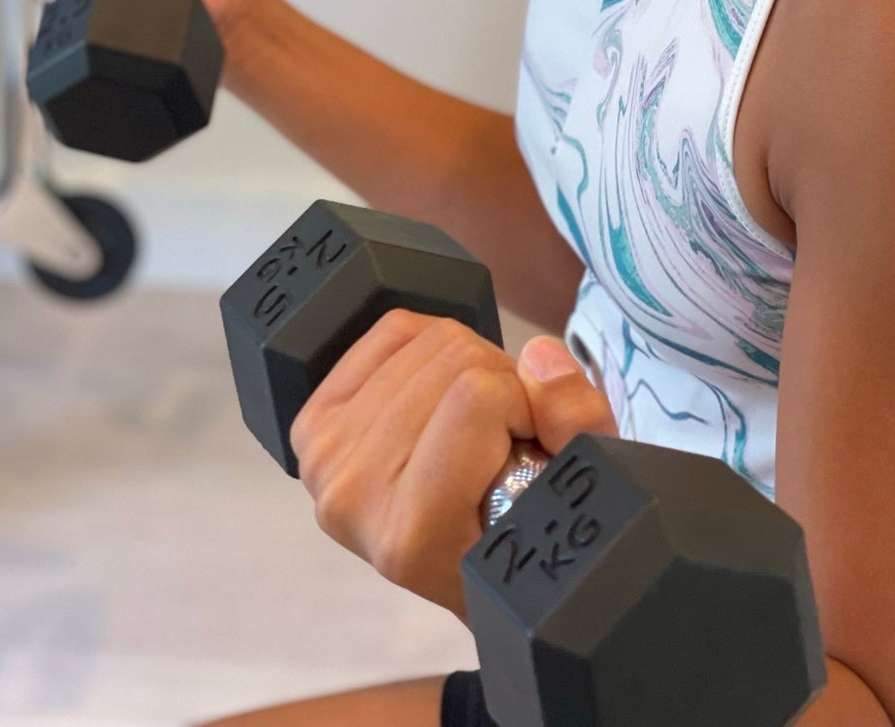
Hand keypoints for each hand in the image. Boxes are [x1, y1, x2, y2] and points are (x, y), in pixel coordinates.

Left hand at [289, 313, 618, 620]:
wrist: (461, 563)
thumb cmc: (518, 533)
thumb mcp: (577, 489)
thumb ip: (580, 425)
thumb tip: (539, 357)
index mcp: (413, 532)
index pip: (479, 398)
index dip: (525, 407)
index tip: (529, 448)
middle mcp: (352, 496)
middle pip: (453, 358)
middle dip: (501, 382)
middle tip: (506, 433)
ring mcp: (324, 457)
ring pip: (426, 339)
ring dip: (471, 365)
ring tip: (477, 421)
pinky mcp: (314, 423)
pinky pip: (390, 331)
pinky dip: (432, 344)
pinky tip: (443, 391)